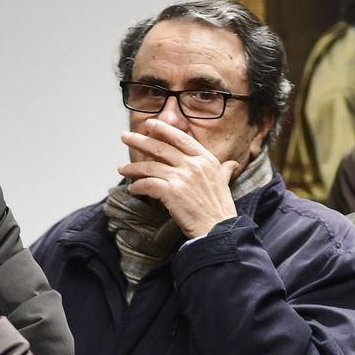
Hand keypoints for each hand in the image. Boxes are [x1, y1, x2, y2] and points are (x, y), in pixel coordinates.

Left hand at [119, 118, 239, 238]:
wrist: (218, 229)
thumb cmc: (220, 209)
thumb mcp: (224, 183)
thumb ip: (224, 170)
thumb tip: (231, 164)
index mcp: (205, 159)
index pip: (181, 138)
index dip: (163, 129)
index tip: (150, 124)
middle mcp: (193, 165)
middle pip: (160, 148)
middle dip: (139, 141)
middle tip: (125, 137)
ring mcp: (181, 177)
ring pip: (150, 166)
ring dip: (133, 167)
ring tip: (122, 168)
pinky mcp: (171, 192)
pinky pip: (147, 184)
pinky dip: (138, 186)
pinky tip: (133, 189)